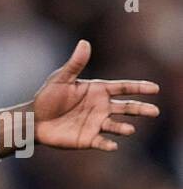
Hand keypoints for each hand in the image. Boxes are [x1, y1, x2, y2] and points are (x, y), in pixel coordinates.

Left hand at [0, 40, 159, 155]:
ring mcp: (96, 123)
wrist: (33, 120)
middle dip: (141, 109)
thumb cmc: (47, 98)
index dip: (139, 88)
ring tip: (129, 129)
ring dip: (123, 128)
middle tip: (155, 111)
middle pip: (127, 107)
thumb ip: (75, 64)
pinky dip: (107, 144)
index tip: (155, 88)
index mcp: (99, 91)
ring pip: (116, 125)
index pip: (124, 87)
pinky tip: (112, 146)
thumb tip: (84, 43)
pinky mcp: (87, 139)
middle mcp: (101, 107)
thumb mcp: (61, 79)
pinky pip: (100, 142)